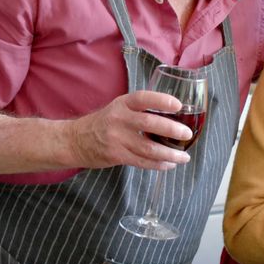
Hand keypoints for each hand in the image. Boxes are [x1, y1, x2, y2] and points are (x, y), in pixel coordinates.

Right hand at [66, 90, 192, 170]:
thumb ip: (139, 110)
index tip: (178, 106)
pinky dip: (158, 164)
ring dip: (170, 153)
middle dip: (172, 130)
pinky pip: (142, 161)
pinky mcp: (116, 155)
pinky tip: (169, 164)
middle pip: (149, 124)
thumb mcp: (118, 108)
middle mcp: (119, 119)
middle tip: (187, 134)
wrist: (76, 140)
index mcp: (122, 104)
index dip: (161, 101)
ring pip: (148, 148)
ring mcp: (117, 139)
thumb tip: (172, 115)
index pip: (143, 98)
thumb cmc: (103, 123)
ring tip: (184, 156)